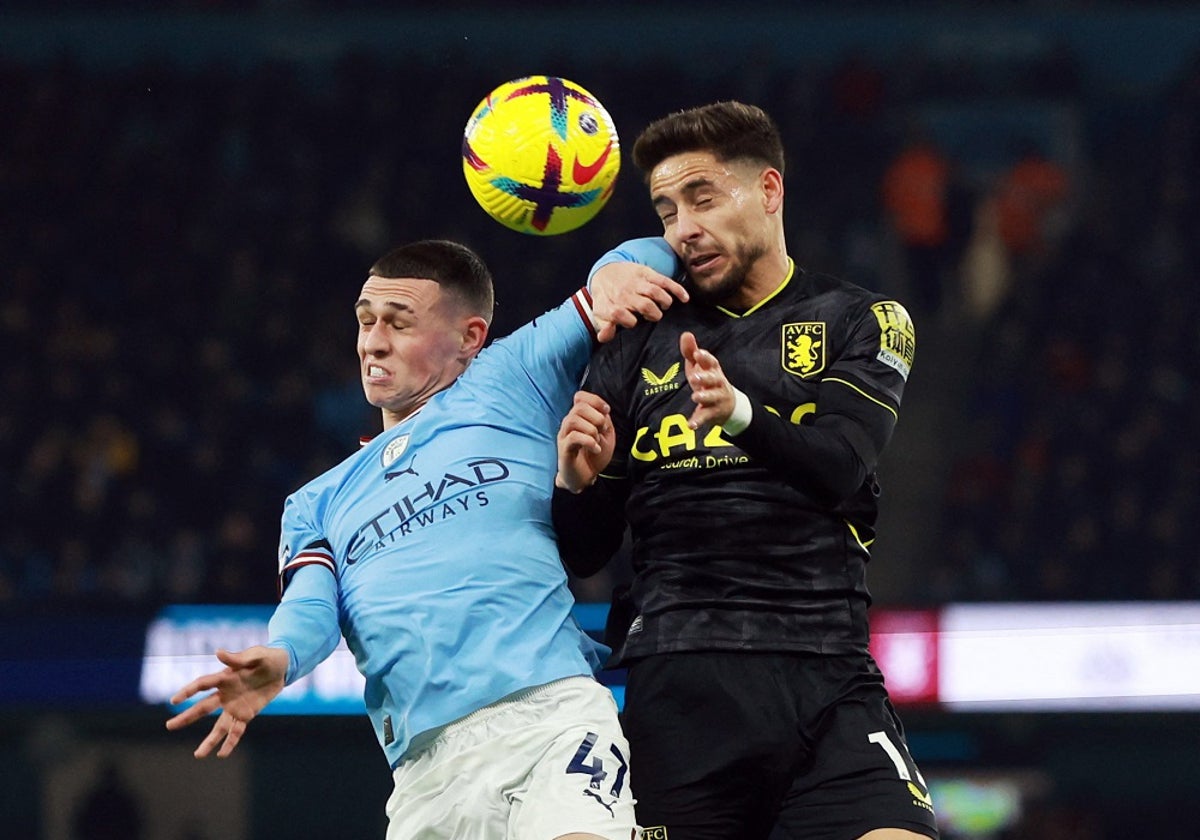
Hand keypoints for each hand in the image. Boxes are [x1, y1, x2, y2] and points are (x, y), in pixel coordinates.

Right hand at [165, 646, 288, 757]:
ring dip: (209, 740)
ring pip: (219, 726)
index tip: (174, 700)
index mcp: (225, 677)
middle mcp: (225, 694)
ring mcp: (234, 706)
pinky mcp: (246, 715)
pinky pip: (237, 731)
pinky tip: (222, 754)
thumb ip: (238, 658)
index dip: (188, 691)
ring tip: (198, 755)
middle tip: (169, 726)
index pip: (202, 684)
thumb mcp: (256, 655)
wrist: (283, 668)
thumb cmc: (267, 658)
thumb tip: (218, 652)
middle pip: (203, 707)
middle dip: (187, 717)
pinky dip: (230, 742)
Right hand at [556, 391, 614, 492]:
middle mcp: (569, 424)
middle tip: (603, 429)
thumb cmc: (594, 456)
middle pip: (579, 407)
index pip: (580, 397)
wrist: (584, 478)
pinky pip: (573, 437)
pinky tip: (595, 449)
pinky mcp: (564, 449)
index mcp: (579, 418)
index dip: (595, 400)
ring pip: (573, 420)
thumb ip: (604, 420)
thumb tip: (603, 410)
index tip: (607, 411)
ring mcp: (564, 436)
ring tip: (597, 440)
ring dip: (591, 429)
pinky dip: (588, 441)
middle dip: (596, 416)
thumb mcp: (605, 435)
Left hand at [591, 263, 688, 342]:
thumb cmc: (607, 299)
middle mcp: (625, 292)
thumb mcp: (600, 314)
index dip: (629, 321)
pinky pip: (664, 280)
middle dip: (653, 314)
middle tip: (653, 317)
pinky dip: (676, 289)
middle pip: (645, 305)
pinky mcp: (647, 273)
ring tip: (664, 307)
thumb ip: (604, 328)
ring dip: (664, 302)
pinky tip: (684, 298)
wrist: (606, 271)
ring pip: (656, 292)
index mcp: (612, 304)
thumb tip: (603, 338)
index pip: (620, 314)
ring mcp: (637, 282)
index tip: (634, 322)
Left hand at [681, 331, 734, 429]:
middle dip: (705, 377)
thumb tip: (685, 334)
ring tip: (695, 396)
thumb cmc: (709, 381)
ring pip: (711, 398)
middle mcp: (717, 384)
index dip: (705, 358)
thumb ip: (691, 351)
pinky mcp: (712, 414)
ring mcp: (716, 399)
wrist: (728, 406)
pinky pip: (705, 417)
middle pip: (714, 379)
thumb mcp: (699, 366)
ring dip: (704, 397)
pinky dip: (698, 421)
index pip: (712, 362)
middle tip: (694, 377)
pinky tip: (690, 425)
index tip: (698, 353)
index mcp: (713, 370)